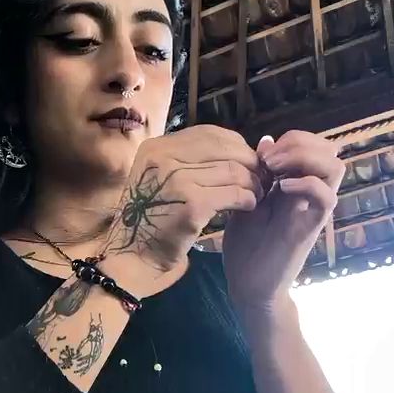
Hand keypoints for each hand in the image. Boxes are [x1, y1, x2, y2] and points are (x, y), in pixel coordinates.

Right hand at [104, 125, 264, 295]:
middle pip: (225, 149)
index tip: (248, 162)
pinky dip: (248, 199)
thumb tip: (235, 149)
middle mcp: (164, 158)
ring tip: (257, 194)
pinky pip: (234, 193)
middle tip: (261, 178)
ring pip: (234, 171)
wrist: (132, 258)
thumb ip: (187, 162)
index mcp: (156, 148)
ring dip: (252, 183)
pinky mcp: (192, 204)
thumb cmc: (149, 222)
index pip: (209, 134)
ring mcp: (177, 180)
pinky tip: (250, 206)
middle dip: (249, 162)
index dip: (236, 146)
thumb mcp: (159, 181)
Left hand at [223, 130, 343, 311]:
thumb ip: (257, 175)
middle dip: (299, 143)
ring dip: (305, 159)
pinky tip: (282, 189)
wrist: (248, 286)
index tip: (260, 155)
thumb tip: (266, 140)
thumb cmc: (245, 248)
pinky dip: (308, 184)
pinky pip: (326, 197)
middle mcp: (309, 194)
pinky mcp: (311, 228)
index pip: (311, 145)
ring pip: (334, 168)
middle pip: (328, 150)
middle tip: (269, 160)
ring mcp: (312, 210)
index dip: (290, 140)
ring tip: (276, 170)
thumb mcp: (246, 203)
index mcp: (294, 185)